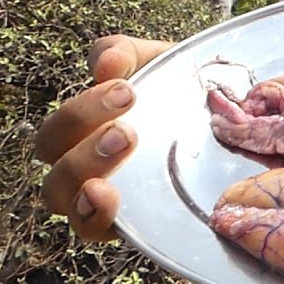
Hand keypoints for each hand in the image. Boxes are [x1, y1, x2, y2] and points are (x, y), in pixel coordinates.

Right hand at [35, 35, 175, 240]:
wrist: (228, 115)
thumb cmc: (179, 88)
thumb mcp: (156, 61)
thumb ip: (124, 53)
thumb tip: (104, 65)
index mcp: (83, 129)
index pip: (57, 132)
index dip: (80, 114)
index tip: (127, 90)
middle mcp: (85, 165)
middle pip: (55, 168)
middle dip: (84, 148)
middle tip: (127, 132)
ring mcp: (104, 197)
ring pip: (64, 201)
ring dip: (83, 180)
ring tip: (122, 155)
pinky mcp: (130, 223)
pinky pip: (94, 229)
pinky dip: (93, 217)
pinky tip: (106, 200)